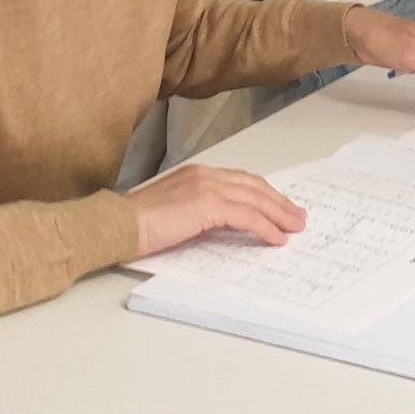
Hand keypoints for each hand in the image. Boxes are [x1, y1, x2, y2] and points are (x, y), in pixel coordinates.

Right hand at [126, 164, 308, 257]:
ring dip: (279, 214)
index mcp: (196, 174)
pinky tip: (276, 238)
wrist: (117, 224)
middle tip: (298, 216)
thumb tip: (220, 227)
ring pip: (255, 199)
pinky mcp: (207, 204)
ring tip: (295, 228)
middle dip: (279, 202)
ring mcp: (206, 187)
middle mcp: (204, 175)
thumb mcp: (174, 214)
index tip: (279, 207)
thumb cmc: (135, 225)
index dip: (263, 194)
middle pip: (254, 186)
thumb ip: (198, 213)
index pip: (240, 181)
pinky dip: (265, 227)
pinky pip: (246, 216)